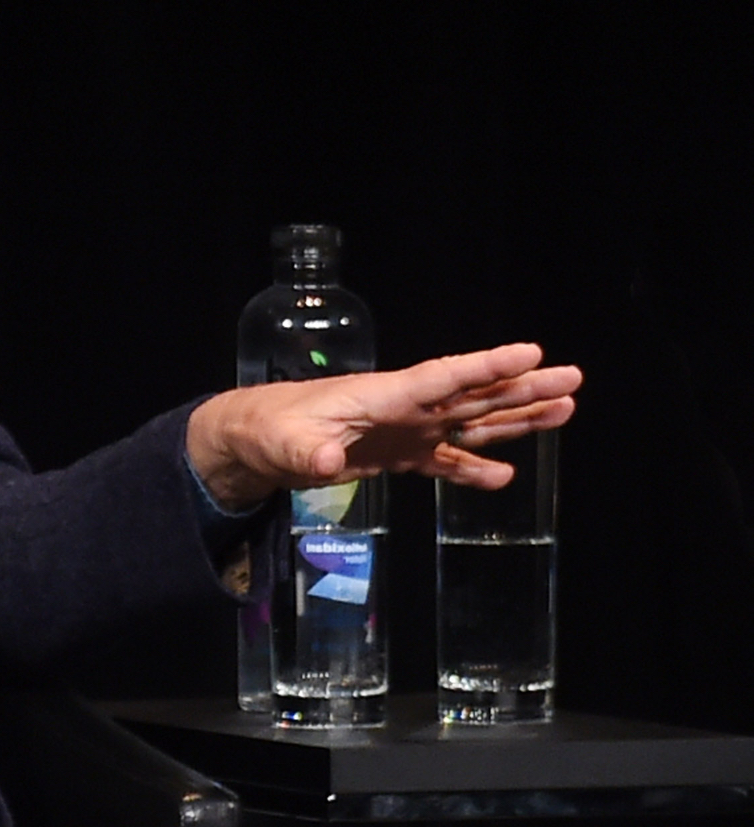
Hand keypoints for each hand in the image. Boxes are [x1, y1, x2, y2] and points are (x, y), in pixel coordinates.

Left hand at [186, 343, 580, 510]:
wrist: (254, 441)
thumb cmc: (269, 430)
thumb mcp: (285, 443)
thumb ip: (309, 452)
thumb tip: (328, 462)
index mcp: (382, 394)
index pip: (442, 377)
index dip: (485, 367)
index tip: (531, 351)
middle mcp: (402, 407)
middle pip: (472, 395)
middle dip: (521, 387)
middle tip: (573, 377)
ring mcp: (403, 430)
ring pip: (469, 422)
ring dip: (514, 420)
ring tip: (563, 411)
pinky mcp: (396, 454)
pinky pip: (444, 460)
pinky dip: (473, 467)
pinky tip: (504, 475)